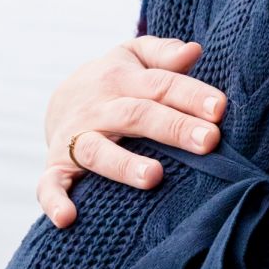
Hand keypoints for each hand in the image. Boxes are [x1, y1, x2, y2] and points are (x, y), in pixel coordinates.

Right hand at [39, 36, 227, 228]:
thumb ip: (163, 54)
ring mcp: (74, 139)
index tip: (219, 108)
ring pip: (97, 151)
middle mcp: (98, 109)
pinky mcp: (55, 167)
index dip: (190, 95)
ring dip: (123, 165)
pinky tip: (68, 218)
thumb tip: (193, 50)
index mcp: (121, 79)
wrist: (61, 102)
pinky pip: (50, 185)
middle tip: (208, 140)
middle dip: (172, 128)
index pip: (160, 84)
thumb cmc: (115, 82)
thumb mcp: (134, 58)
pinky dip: (54, 202)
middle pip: (136, 115)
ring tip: (154, 177)